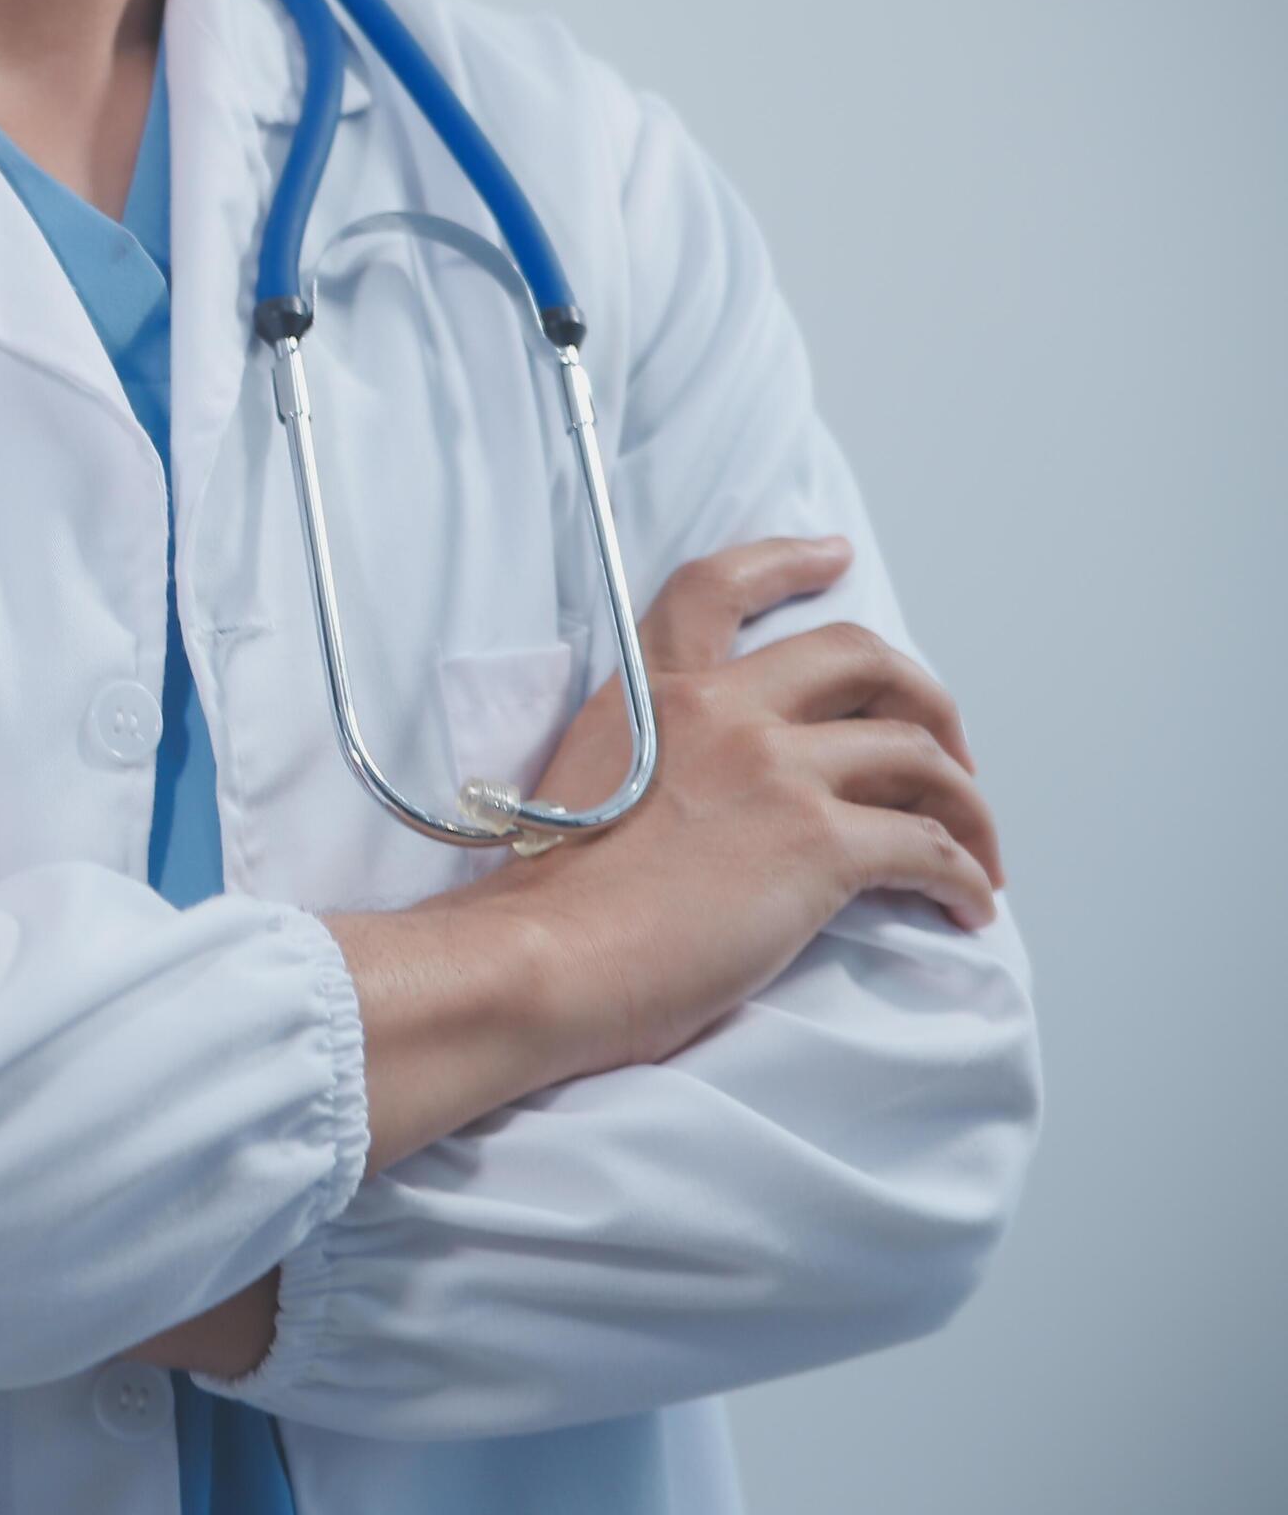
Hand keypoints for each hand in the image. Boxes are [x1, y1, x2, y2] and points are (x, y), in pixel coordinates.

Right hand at [472, 535, 1004, 1077]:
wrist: (541, 958)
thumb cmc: (545, 901)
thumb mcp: (576, 784)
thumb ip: (639, 757)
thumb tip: (694, 794)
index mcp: (654, 694)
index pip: (718, 588)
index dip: (785, 561)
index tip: (833, 556)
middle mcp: (722, 711)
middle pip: (861, 659)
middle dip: (924, 699)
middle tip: (944, 751)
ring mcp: (776, 771)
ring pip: (919, 756)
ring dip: (964, 803)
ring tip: (973, 849)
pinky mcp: (817, 843)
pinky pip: (931, 847)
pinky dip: (965, 875)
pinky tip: (967, 904)